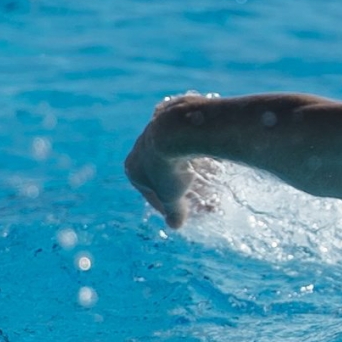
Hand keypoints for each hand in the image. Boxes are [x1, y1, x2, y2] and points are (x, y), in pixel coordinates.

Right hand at [124, 94, 212, 228]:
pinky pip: (185, 133)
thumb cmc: (171, 167)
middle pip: (161, 170)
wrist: (178, 128)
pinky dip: (194, 142)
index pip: (149, 191)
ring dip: (186, 162)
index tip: (177, 212)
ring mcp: (155, 130)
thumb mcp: (173, 195)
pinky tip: (208, 148)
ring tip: (207, 173)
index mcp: (133, 167)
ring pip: (173, 150)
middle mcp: (140, 147)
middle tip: (195, 192)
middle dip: (178, 183)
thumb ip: (174, 211)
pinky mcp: (171, 116)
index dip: (164, 205)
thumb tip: (175, 225)